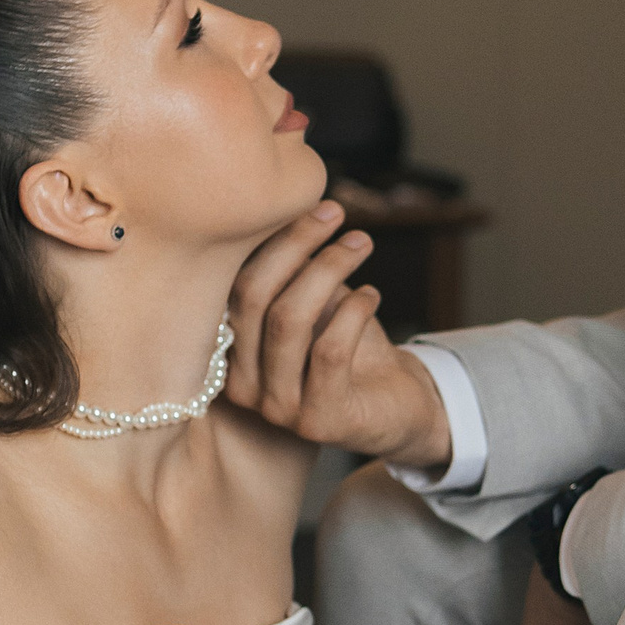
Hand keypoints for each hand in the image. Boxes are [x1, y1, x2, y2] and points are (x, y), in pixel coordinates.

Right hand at [227, 203, 452, 465]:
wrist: (396, 404)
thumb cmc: (349, 345)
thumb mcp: (315, 299)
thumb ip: (292, 267)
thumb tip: (286, 205)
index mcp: (228, 353)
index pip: (230, 286)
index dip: (265, 240)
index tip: (300, 202)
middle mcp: (241, 387)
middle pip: (252, 298)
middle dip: (295, 245)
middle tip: (334, 214)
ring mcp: (276, 410)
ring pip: (288, 321)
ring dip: (328, 269)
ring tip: (360, 243)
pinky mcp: (318, 422)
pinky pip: (328, 351)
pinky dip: (352, 311)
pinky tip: (371, 294)